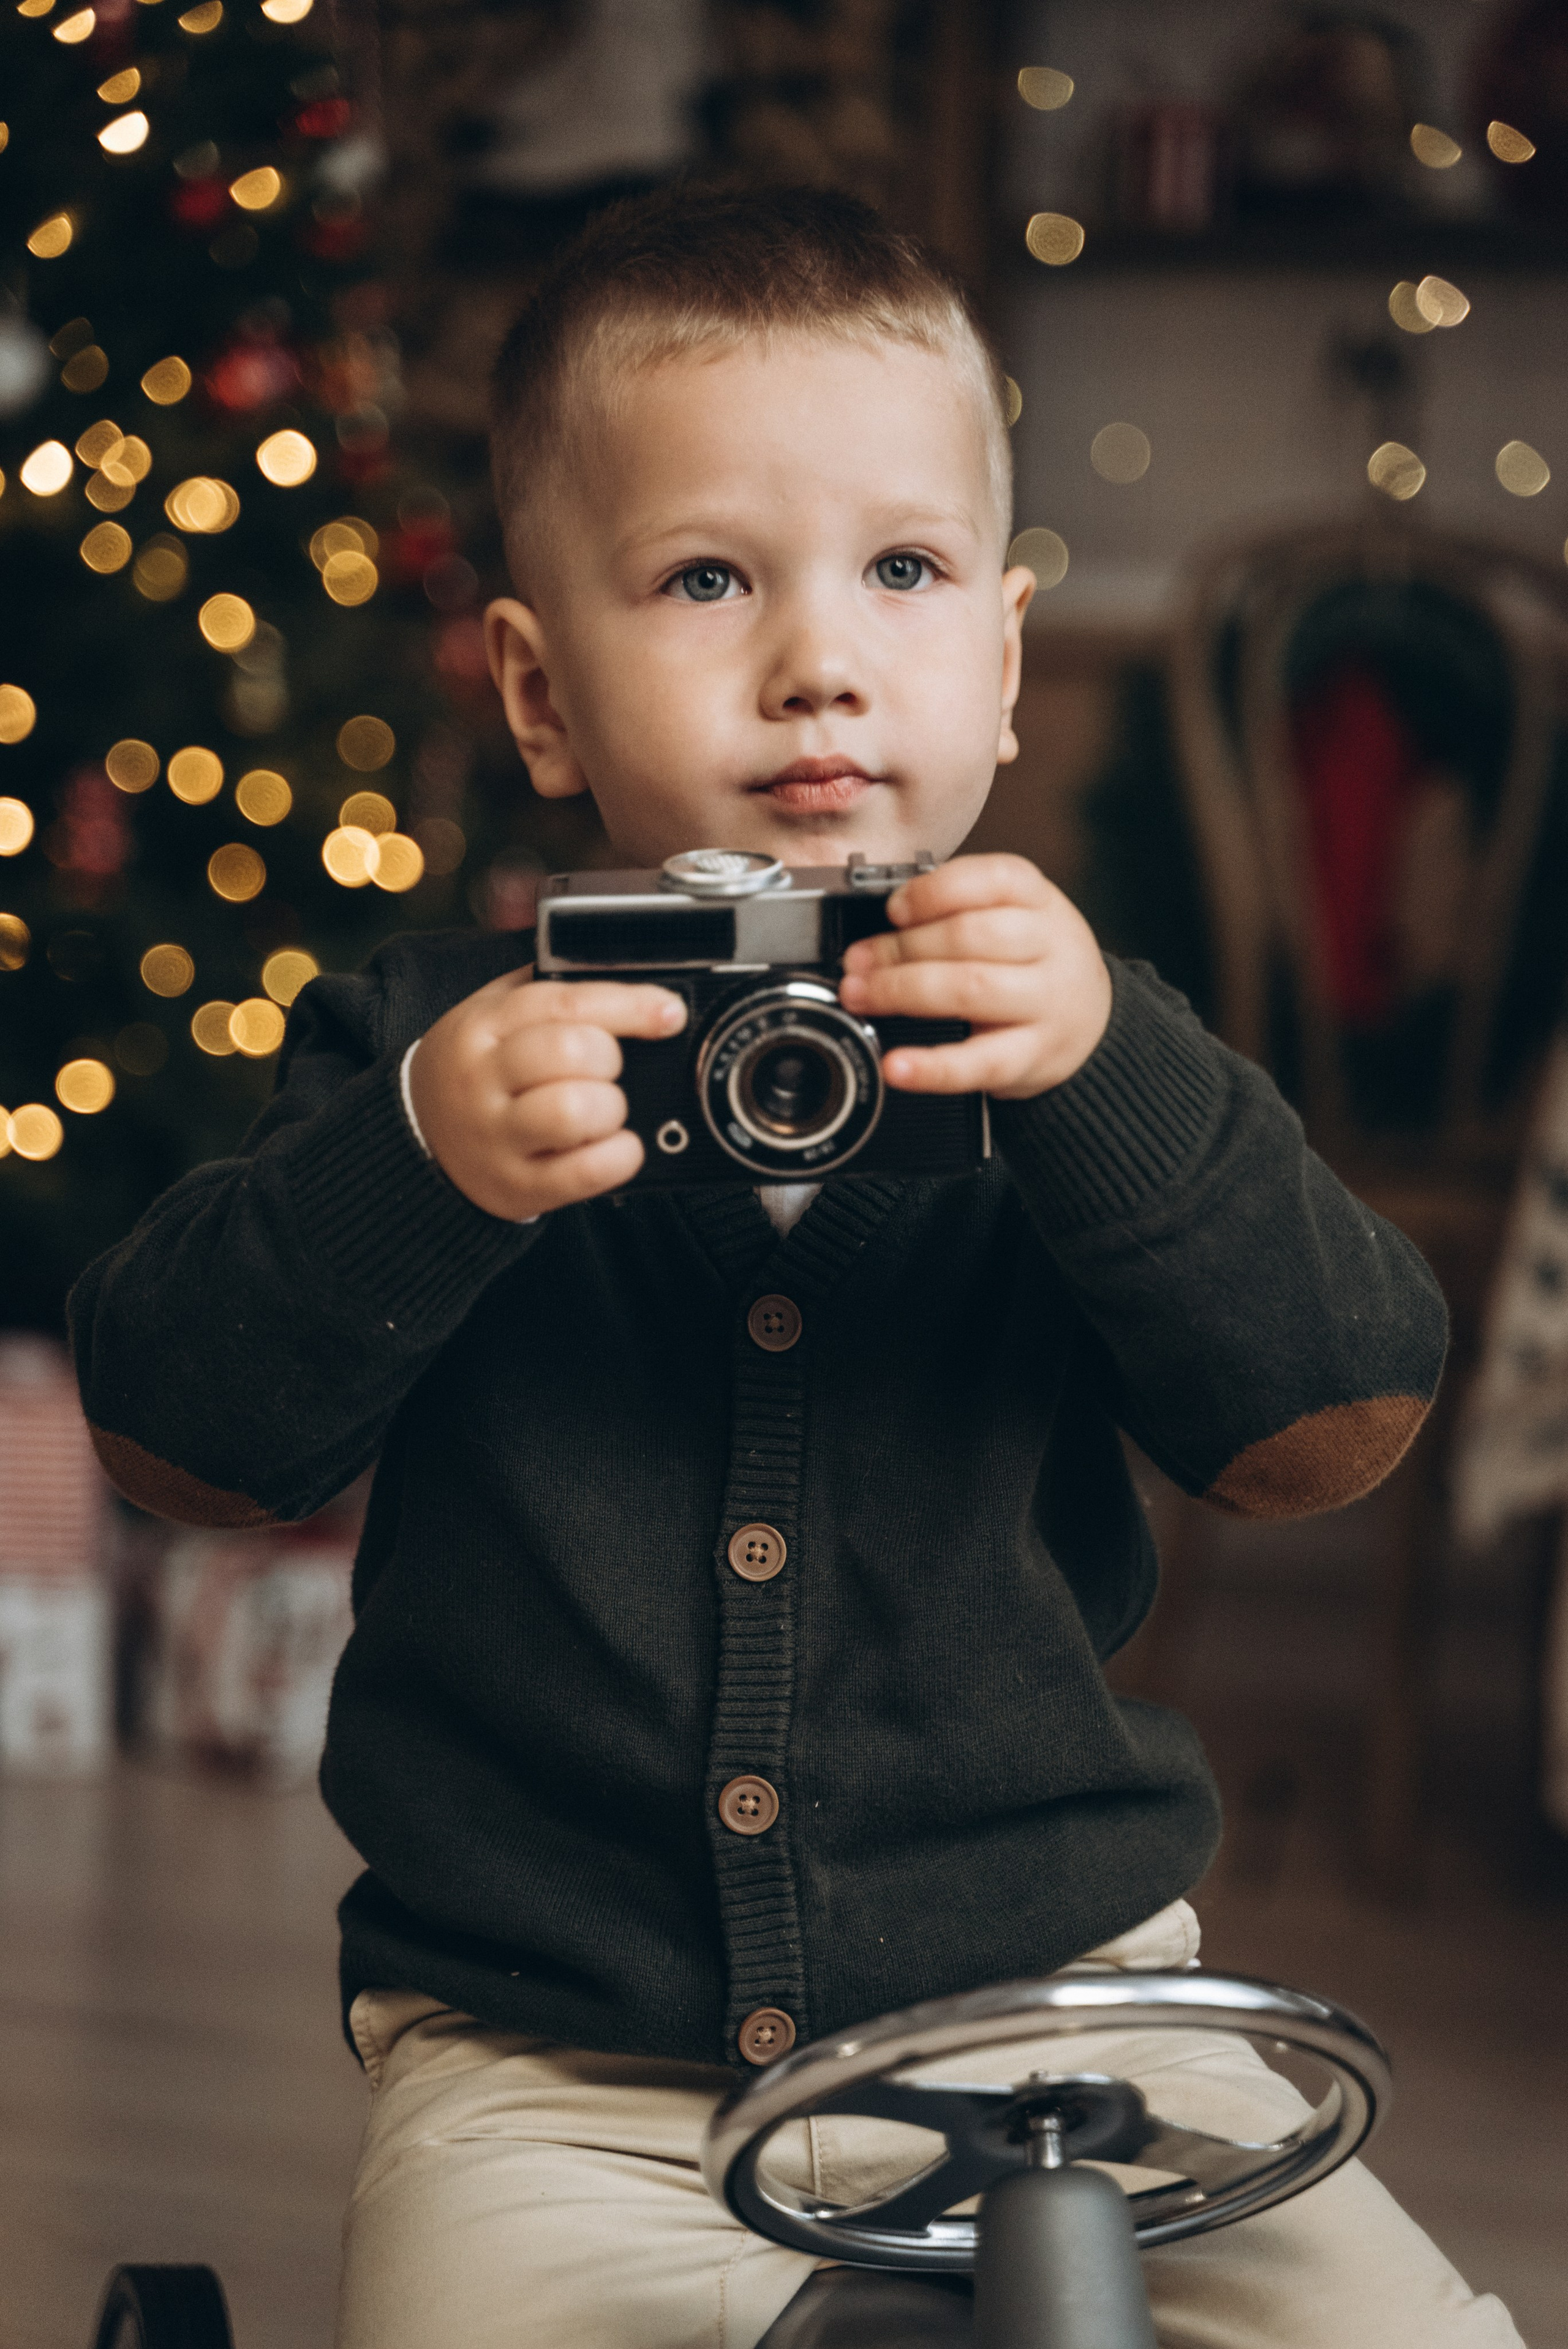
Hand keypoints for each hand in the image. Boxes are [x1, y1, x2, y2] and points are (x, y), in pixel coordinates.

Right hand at [409, 970, 686, 1219]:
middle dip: (610, 1059)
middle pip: (570, 1052)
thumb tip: (632, 972)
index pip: (565, 1003)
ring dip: (611, 1108)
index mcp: (483, 1025)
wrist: (419, 1135)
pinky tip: (617, 1146)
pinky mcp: (516, 1186)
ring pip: (575, 1111)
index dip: (629, 1005)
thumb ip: (551, 989)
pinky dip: (619, 1158)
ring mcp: (497, 1137)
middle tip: (608, 1070)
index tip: (668, 1012)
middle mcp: (483, 1079)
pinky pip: (583, 1173)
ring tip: (604, 1110)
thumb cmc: (478, 1067)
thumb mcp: (495, 1013)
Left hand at [837, 853, 1110, 1099]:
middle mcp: (1050, 947)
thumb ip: (957, 911)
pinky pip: (979, 1062)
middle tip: (857, 962)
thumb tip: (879, 930)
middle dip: (900, 947)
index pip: (994, 879)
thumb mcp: (1015, 917)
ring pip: (970, 988)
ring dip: (902, 991)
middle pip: (969, 934)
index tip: (892, 909)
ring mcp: (1045, 1003)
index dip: (934, 891)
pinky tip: (897, 1065)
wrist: (1092, 1025)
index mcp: (1039, 901)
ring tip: (861, 995)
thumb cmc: (1034, 964)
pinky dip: (931, 1066)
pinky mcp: (1033, 1056)